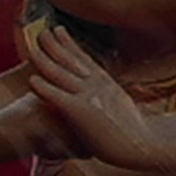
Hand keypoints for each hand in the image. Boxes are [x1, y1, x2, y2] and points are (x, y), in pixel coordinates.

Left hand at [20, 13, 165, 164]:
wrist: (146, 146)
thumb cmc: (138, 134)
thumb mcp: (125, 107)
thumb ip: (112, 98)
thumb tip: (111, 95)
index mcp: (107, 84)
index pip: (84, 58)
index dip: (69, 44)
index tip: (59, 30)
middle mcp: (96, 85)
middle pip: (70, 59)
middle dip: (54, 44)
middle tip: (40, 31)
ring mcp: (88, 96)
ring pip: (60, 73)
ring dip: (43, 59)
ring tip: (29, 47)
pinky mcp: (81, 111)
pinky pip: (58, 96)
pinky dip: (44, 87)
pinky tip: (31, 80)